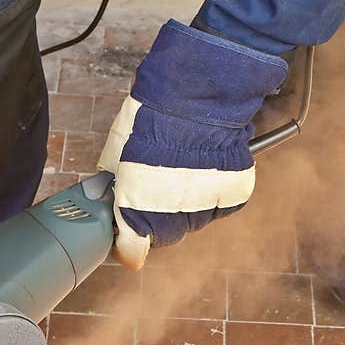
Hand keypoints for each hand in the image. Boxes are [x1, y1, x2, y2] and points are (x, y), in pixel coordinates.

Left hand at [98, 20, 286, 269]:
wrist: (196, 93)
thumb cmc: (151, 116)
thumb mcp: (115, 152)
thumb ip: (115, 186)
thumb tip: (111, 197)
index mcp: (138, 209)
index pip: (133, 252)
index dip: (128, 244)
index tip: (125, 238)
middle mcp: (174, 217)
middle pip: (165, 234)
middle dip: (157, 218)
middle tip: (155, 188)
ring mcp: (207, 207)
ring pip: (193, 220)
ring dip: (186, 204)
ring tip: (182, 168)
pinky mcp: (234, 195)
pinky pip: (219, 204)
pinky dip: (213, 191)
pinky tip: (205, 167)